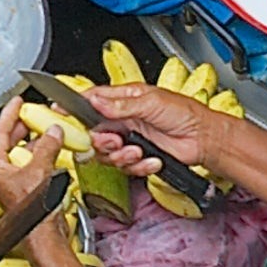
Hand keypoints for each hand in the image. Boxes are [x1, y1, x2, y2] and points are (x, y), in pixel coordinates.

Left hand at [0, 100, 55, 217]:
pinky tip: (53, 151)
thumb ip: (46, 148)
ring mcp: (12, 182)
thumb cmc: (32, 212)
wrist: (43, 236)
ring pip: (22, 154)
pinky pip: (32, 166)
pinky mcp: (26, 190)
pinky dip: (42, 156)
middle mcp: (0, 174)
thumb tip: (52, 131)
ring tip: (45, 129)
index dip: (9, 114)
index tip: (16, 102)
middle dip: (22, 126)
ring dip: (34, 141)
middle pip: (8, 142)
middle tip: (32, 113)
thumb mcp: (40, 171)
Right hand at [81, 81, 226, 178]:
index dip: (72, 106)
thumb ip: (120, 105)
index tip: (60, 112)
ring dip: (120, 156)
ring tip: (136, 151)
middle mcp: (123, 119)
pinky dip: (138, 166)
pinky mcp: (139, 157)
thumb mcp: (151, 102)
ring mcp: (130, 138)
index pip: (90, 100)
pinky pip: (125, 166)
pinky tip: (151, 159)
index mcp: (122, 99)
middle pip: (93, 132)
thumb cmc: (186, 114)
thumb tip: (95, 101)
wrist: (206, 139)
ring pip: (107, 152)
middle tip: (113, 141)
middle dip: (101, 141)